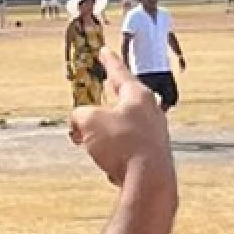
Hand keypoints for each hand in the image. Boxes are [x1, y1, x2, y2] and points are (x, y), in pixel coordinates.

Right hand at [69, 60, 174, 190]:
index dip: (108, 61)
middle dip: (109, 97)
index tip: (104, 51)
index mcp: (138, 95)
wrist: (148, 182)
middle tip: (105, 86)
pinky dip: (115, 151)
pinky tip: (106, 162)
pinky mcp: (154, 156)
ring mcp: (155, 134)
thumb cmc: (123, 145)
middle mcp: (151, 112)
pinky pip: (129, 148)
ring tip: (90, 139)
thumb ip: (79, 115)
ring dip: (106, 130)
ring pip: (125, 126)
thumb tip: (78, 123)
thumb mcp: (89, 122)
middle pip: (125, 99)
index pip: (120, 72)